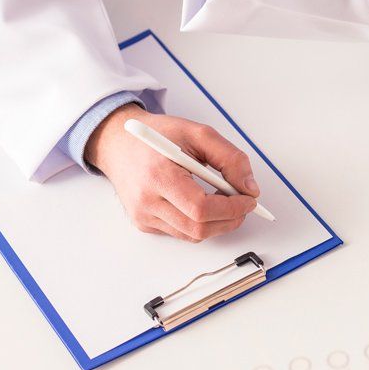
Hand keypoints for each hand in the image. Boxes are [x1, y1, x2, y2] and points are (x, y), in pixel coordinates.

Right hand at [85, 103, 258, 241]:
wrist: (119, 142)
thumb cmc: (157, 136)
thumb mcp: (198, 133)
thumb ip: (230, 158)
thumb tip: (249, 188)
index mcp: (158, 174)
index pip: (200, 208)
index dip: (231, 208)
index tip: (248, 200)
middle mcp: (146, 200)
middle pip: (198, 229)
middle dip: (229, 220)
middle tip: (243, 205)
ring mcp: (143, 216)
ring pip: (192, 235)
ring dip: (217, 223)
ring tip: (223, 201)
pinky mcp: (143, 224)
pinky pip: (180, 233)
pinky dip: (198, 223)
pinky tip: (200, 204)